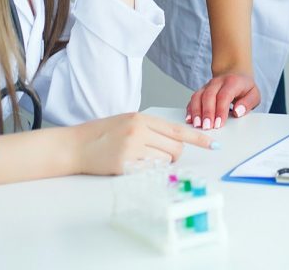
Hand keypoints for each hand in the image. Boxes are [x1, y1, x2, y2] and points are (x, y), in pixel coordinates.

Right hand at [75, 112, 214, 174]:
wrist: (75, 146)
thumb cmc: (102, 134)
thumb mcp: (128, 120)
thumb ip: (150, 128)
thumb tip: (174, 140)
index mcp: (142, 118)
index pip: (177, 130)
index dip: (198, 138)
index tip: (213, 144)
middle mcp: (139, 130)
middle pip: (175, 148)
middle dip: (175, 156)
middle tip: (162, 156)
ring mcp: (132, 148)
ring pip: (164, 161)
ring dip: (161, 163)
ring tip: (143, 159)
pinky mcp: (124, 165)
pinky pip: (149, 171)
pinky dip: (147, 171)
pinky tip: (133, 165)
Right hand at [186, 72, 260, 129]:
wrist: (235, 74)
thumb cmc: (245, 87)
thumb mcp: (254, 94)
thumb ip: (248, 103)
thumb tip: (238, 112)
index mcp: (232, 82)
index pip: (224, 95)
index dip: (220, 110)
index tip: (219, 124)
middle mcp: (218, 82)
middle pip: (209, 96)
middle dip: (207, 112)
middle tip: (207, 127)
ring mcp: (207, 86)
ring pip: (198, 96)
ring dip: (196, 111)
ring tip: (197, 125)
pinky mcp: (201, 91)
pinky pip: (193, 99)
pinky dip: (190, 109)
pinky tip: (189, 119)